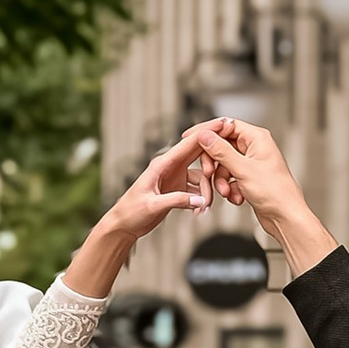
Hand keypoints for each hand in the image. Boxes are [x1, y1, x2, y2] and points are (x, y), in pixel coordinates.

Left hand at [60, 128, 223, 296]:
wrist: (124, 225)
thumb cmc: (131, 212)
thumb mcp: (153, 206)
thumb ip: (177, 201)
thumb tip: (200, 201)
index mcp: (162, 164)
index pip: (189, 143)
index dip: (208, 132)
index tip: (224, 123)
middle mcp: (170, 167)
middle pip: (199, 155)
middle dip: (213, 165)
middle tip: (223, 178)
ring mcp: (175, 178)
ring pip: (202, 178)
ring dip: (207, 193)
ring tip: (203, 209)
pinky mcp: (177, 190)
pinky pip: (197, 191)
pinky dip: (201, 200)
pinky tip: (199, 212)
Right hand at [193, 120, 335, 276]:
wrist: (285, 217)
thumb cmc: (276, 193)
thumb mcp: (243, 170)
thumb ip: (221, 151)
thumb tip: (205, 135)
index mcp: (257, 138)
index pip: (226, 125)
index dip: (207, 131)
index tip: (190, 137)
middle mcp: (255, 148)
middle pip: (222, 146)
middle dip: (214, 163)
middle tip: (209, 173)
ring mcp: (251, 163)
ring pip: (224, 164)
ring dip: (221, 180)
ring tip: (227, 192)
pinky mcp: (249, 178)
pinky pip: (229, 177)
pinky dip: (229, 188)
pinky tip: (236, 197)